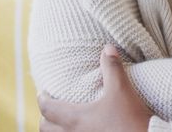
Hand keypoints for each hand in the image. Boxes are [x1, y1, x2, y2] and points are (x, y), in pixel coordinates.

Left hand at [38, 44, 153, 131]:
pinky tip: (81, 130)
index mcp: (75, 118)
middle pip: (45, 128)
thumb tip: (108, 48)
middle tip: (51, 107)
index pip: (47, 109)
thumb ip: (112, 68)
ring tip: (62, 122)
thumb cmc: (129, 119)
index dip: (42, 99)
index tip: (43, 93)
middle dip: (46, 117)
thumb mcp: (121, 90)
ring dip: (56, 130)